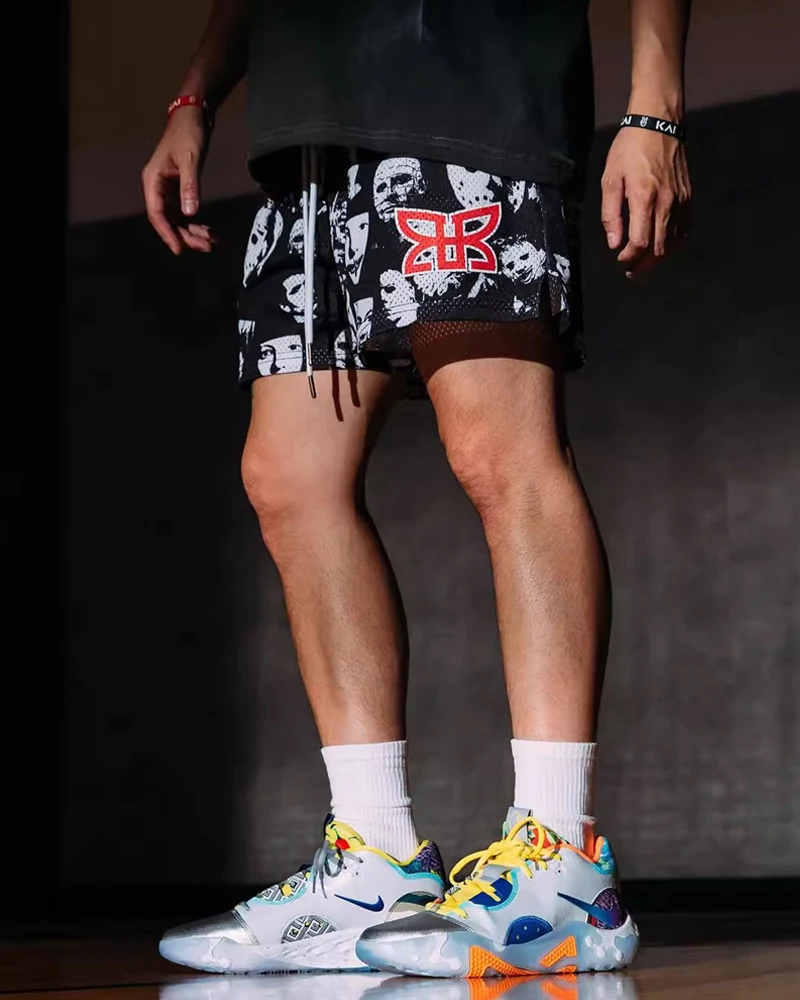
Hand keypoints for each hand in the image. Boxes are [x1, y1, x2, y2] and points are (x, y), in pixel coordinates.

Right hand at [142, 107, 215, 253]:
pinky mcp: (179, 189)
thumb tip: (190, 214)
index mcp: (153, 181)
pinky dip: (196, 222)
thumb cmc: (188, 134)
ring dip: (193, 232)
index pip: (157, 214)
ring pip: (178, 219)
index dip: (167, 234)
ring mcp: (168, 190)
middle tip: (206, 247)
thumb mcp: (190, 159)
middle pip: (168, 220)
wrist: (193, 115)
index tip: (179, 250)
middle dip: (186, 236)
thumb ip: (189, 187)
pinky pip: (185, 212)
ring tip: (212, 242)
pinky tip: (210, 231)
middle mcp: (158, 188)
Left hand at [601, 127, 690, 277]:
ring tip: (644, 262)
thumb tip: (614, 243)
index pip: (640, 242)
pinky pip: (684, 228)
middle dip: (643, 263)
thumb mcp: (610, 179)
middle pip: (658, 248)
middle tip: (631, 269)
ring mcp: (681, 200)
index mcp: (644, 198)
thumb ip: (610, 214)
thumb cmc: (630, 148)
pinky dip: (673, 242)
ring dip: (658, 256)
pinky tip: (662, 245)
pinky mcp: (689, 196)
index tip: (620, 259)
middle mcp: (667, 203)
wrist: (659, 122)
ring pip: (673, 241)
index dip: (629, 257)